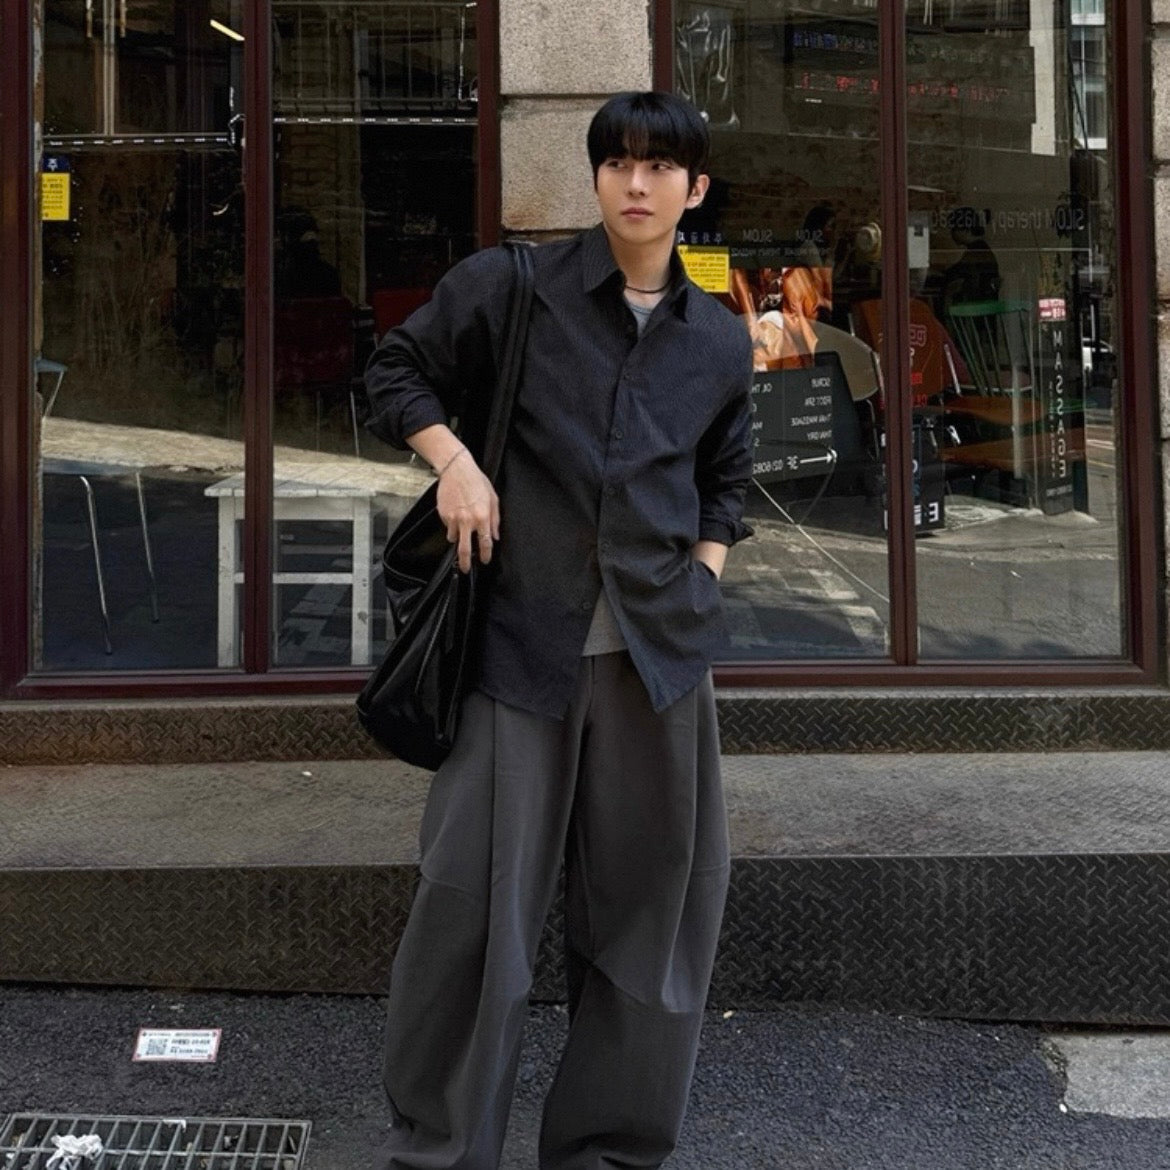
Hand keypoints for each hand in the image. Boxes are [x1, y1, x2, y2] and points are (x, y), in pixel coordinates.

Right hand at [436, 450, 499, 572]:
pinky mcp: (443, 515)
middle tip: (465, 568)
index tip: (484, 560)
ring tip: (461, 528)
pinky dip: (451, 525)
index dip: (485, 555)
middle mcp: (467, 520)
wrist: (456, 469)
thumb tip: (495, 536)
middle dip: (465, 563)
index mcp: (483, 517)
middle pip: (465, 550)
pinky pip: (447, 527)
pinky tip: (455, 513)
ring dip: (457, 538)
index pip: (485, 543)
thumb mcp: (493, 499)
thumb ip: (495, 520)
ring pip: (453, 538)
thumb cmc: (476, 481)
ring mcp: (453, 518)